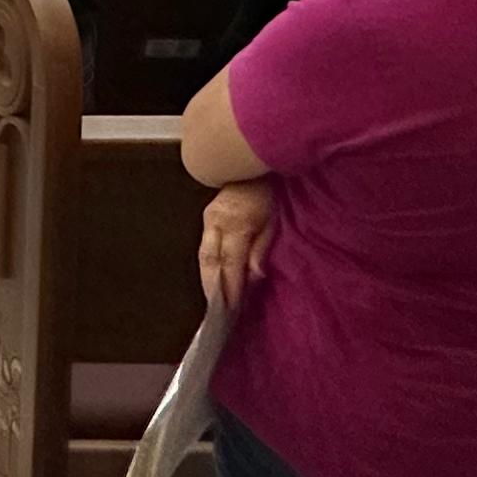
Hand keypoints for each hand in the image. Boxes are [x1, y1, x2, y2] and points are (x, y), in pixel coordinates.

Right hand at [197, 180, 275, 313]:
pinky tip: (213, 279)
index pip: (231, 263)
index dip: (231, 287)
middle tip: (218, 312)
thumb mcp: (273, 221)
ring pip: (203, 256)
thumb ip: (261, 249)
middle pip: (209, 262)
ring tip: (214, 301)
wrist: (249, 164)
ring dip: (207, 280)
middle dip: (213, 289)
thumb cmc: (267, 194)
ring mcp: (208, 219)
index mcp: (236, 224)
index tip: (234, 308)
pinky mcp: (206, 218)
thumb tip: (254, 276)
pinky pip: (204, 248)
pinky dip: (207, 267)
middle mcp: (216, 222)